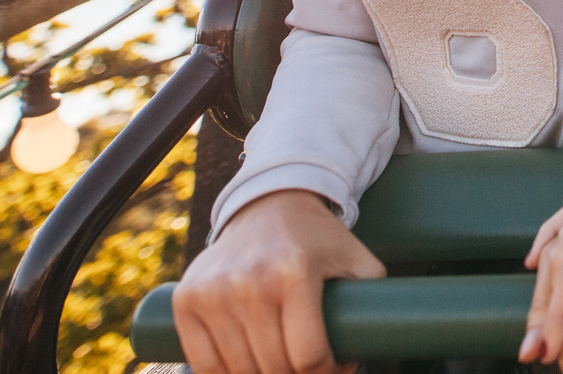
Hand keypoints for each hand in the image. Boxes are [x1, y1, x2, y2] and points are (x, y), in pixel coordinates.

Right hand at [172, 189, 385, 373]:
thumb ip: (375, 302)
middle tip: (311, 368)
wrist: (269, 205)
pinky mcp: (186, 300)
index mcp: (295, 273)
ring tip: (283, 365)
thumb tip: (364, 353)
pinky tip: (248, 367)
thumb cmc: (319, 240)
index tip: (335, 369)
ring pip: (240, 371)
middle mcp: (251, 282)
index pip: (308, 355)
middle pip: (275, 368)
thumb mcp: (357, 261)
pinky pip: (203, 364)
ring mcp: (214, 292)